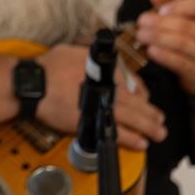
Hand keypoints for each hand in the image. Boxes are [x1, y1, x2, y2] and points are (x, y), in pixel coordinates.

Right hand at [35, 44, 166, 150]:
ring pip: (134, 117)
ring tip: (158, 134)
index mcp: (104, 69)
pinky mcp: (92, 121)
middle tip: (160, 122)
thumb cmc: (49, 66)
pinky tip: (141, 143)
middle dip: (152, 113)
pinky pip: (118, 132)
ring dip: (149, 127)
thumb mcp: (73, 51)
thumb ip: (91, 55)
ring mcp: (101, 104)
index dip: (143, 93)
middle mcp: (107, 86)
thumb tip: (100, 59)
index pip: (132, 81)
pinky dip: (132, 138)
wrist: (33, 84)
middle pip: (137, 101)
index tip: (146, 100)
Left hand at [135, 0, 194, 100]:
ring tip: (141, 35)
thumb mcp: (194, 22)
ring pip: (180, 43)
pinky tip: (150, 50)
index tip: (160, 9)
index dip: (177, 6)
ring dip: (156, 37)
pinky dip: (162, 55)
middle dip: (159, 23)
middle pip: (184, 26)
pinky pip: (178, 62)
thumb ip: (175, 4)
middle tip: (141, 21)